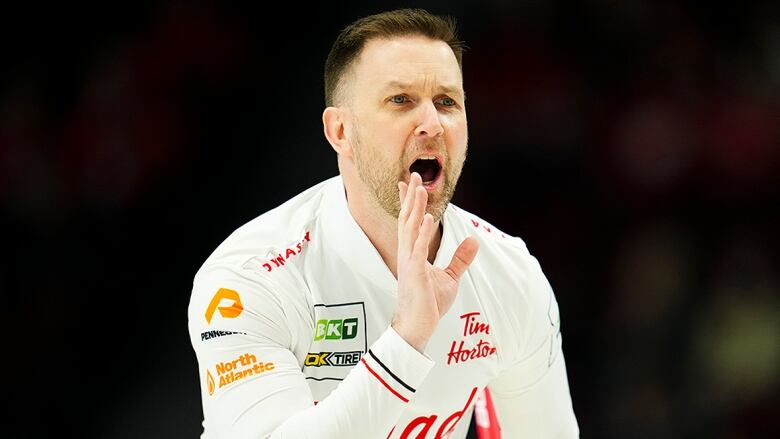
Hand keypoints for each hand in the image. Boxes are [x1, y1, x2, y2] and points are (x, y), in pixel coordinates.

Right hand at [391, 172, 478, 352]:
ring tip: (419, 189)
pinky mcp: (415, 274)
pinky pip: (418, 250)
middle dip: (410, 198)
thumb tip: (475, 240)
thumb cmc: (428, 303)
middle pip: (407, 220)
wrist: (417, 326)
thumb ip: (460, 258)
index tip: (408, 184)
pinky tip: (429, 219)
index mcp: (413, 254)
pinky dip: (423, 233)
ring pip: (410, 230)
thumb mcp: (450, 277)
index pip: (410, 223)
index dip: (409, 203)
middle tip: (412, 175)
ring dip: (415, 209)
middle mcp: (407, 254)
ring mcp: (409, 263)